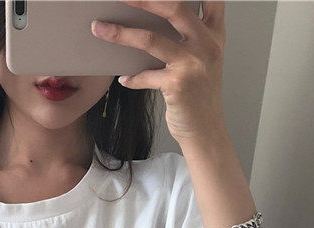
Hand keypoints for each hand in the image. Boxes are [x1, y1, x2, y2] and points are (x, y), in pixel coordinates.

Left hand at [91, 1, 226, 146]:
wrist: (205, 129)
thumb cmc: (199, 94)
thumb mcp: (202, 59)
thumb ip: (189, 36)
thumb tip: (153, 17)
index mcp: (214, 34)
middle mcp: (207, 44)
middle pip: (173, 8)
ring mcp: (193, 64)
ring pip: (151, 39)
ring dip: (121, 33)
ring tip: (99, 28)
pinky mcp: (178, 85)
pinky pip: (146, 75)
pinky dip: (132, 78)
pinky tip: (124, 79)